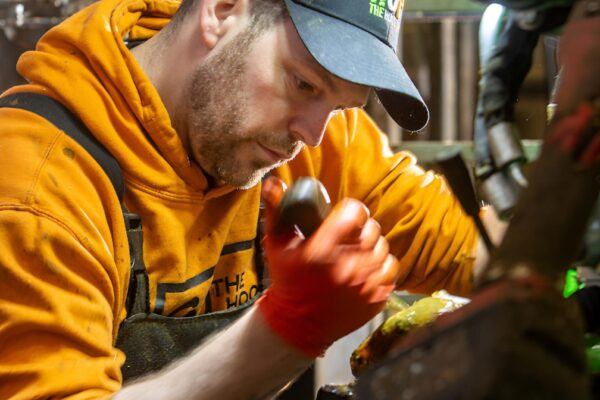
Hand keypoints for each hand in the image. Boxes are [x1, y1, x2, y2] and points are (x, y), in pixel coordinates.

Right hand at [257, 177, 399, 356]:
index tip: (344, 215)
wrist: (297, 324)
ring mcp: (364, 285)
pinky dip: (381, 267)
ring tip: (357, 252)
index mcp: (321, 251)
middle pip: (372, 229)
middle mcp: (346, 267)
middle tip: (349, 235)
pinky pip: (391, 270)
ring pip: (383, 248)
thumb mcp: (275, 244)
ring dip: (372, 247)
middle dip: (361, 228)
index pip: (355, 213)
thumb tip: (275, 182)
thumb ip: (276, 210)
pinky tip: (366, 269)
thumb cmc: (286, 281)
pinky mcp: (376, 298)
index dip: (351, 210)